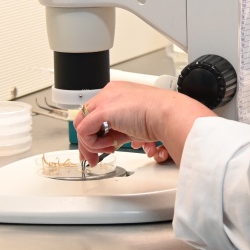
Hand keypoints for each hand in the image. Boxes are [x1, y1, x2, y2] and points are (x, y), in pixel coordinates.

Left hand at [73, 81, 207, 165]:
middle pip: (84, 119)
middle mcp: (108, 93)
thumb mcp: (133, 124)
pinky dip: (93, 144)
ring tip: (109, 150)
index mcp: (116, 92)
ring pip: (81, 125)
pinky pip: (84, 131)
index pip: (94, 113)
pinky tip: (109, 146)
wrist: (167, 114)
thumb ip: (117, 131)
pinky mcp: (102, 111)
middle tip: (93, 157)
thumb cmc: (160, 117)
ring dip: (92, 144)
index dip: (94, 133)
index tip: (99, 148)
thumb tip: (110, 143)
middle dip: (87, 142)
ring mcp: (104, 100)